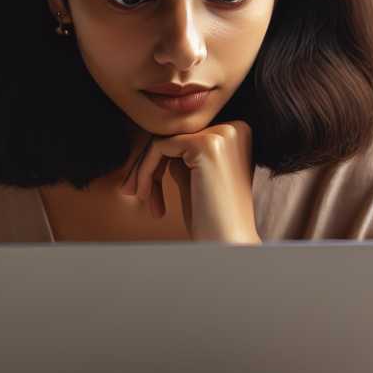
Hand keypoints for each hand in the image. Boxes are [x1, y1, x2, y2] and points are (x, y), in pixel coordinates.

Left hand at [121, 120, 259, 242]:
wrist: (227, 244)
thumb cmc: (211, 218)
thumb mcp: (196, 178)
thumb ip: (183, 155)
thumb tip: (156, 139)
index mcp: (238, 133)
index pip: (186, 136)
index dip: (163, 161)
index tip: (149, 189)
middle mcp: (234, 128)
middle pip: (174, 135)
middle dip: (150, 164)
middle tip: (134, 191)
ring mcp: (222, 134)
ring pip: (164, 140)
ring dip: (144, 169)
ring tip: (141, 197)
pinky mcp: (207, 144)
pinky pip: (159, 147)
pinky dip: (144, 170)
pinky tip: (145, 196)